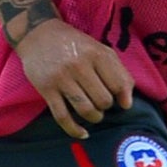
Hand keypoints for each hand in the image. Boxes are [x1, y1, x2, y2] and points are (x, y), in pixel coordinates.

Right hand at [14, 18, 135, 138]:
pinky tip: (83, 133)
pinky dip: (74, 129)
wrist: (38, 34)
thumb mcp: (100, 50)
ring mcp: (61, 78)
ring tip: (94, 114)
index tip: (120, 100)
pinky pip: (62, 116)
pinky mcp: (46, 89)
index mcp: (96, 54)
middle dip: (106, 106)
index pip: (118, 84)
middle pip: (103, 100)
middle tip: (101, 102)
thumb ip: (119, 73)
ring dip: (94, 117)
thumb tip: (127, 103)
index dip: (122, 97)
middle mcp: (79, 66)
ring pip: (85, 109)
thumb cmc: (75, 45)